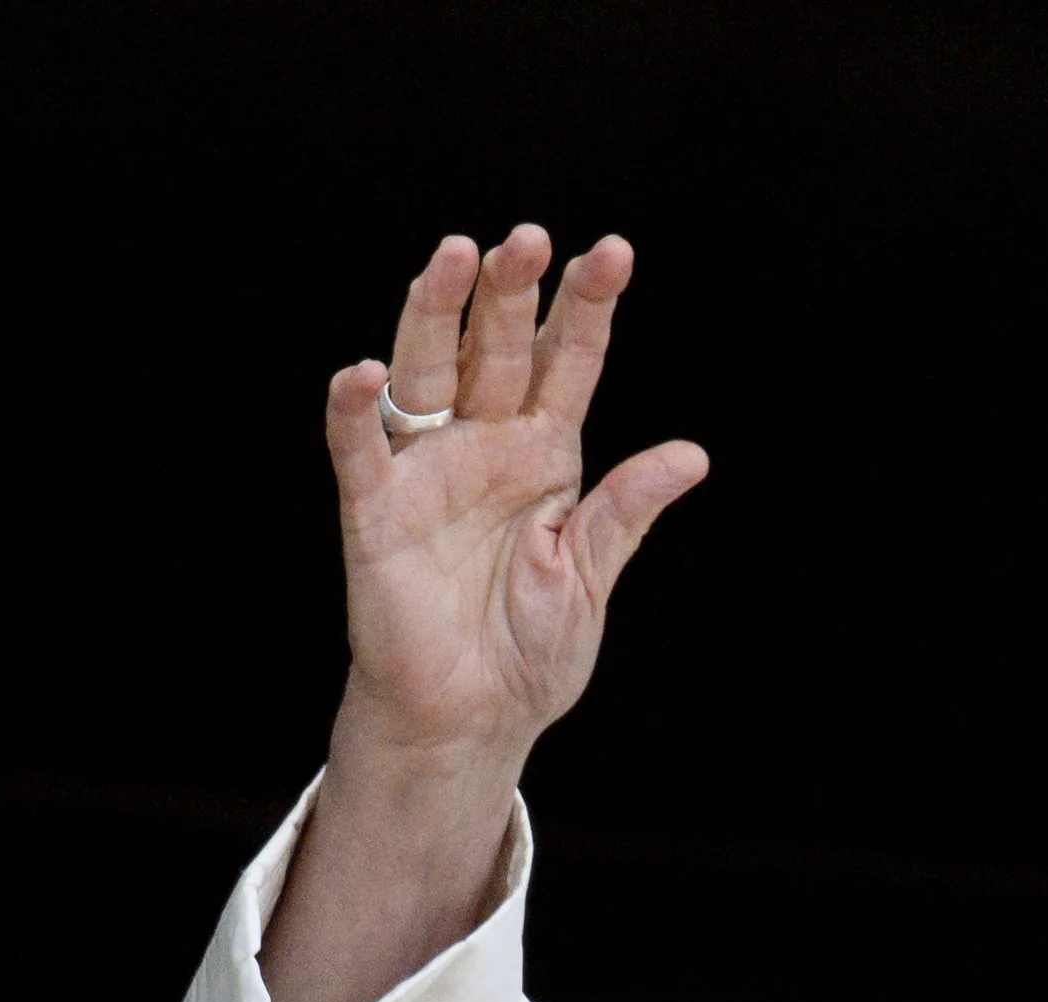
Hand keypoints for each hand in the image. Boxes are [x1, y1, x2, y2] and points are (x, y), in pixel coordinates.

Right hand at [321, 225, 706, 765]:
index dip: (587, 308)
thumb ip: (626, 511)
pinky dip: (355, 410)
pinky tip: (362, 372)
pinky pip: (359, 450)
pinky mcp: (376, 510)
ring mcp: (427, 469)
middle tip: (529, 238)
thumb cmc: (529, 648)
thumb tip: (691, 455)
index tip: (615, 253)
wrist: (473, 717)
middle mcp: (484, 444)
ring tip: (457, 255)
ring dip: (435, 312)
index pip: (567, 362)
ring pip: (426, 370)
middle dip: (512, 292)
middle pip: (496, 347)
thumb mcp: (590, 574)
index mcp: (544, 453)